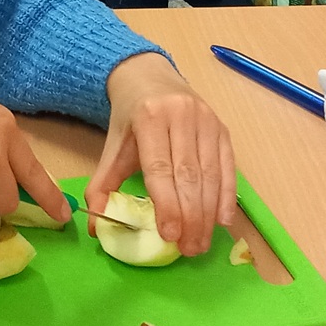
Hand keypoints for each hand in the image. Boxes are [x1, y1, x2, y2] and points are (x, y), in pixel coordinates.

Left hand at [86, 52, 235, 256]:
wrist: (149, 76)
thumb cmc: (130, 118)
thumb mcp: (112, 147)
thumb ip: (102, 186)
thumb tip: (96, 228)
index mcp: (150, 118)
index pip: (161, 168)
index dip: (168, 204)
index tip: (170, 236)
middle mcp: (182, 115)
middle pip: (189, 175)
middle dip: (191, 217)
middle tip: (188, 249)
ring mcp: (206, 120)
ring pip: (211, 174)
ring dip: (208, 213)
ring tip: (201, 242)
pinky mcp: (222, 127)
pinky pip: (228, 167)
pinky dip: (227, 196)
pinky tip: (222, 221)